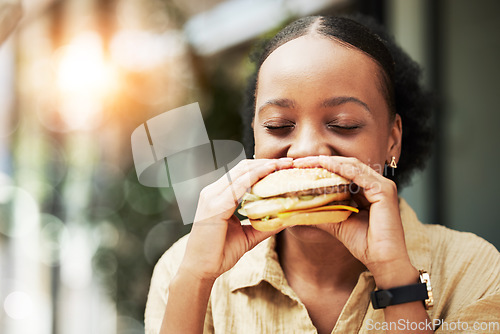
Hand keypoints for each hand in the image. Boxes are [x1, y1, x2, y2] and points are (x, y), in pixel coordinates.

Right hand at [179, 158, 292, 281]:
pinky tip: (270, 175)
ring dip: (264, 166)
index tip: (284, 166)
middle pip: (243, 168)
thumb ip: (263, 225)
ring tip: (283, 165)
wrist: (200, 270)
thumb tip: (286, 219)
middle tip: (289, 162)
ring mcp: (212, 197)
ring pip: (241, 173)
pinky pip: (238, 187)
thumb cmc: (220, 252)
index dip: (263, 166)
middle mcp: (213, 191)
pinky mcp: (215, 206)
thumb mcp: (247, 235)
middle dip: (267, 162)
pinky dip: (255, 177)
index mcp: (218, 195)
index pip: (242, 172)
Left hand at [293, 156, 416, 287]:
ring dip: (328, 162)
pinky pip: (358, 174)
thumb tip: (300, 208)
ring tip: (307, 161)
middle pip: (346, 164)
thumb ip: (323, 212)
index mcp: (368, 189)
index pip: (343, 170)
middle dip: (322, 161)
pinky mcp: (384, 191)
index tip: (300, 167)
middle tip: (299, 161)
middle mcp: (376, 184)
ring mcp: (382, 185)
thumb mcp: (337, 223)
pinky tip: (325, 165)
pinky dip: (340, 168)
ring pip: (351, 166)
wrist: (382, 260)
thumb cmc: (364, 243)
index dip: (322, 167)